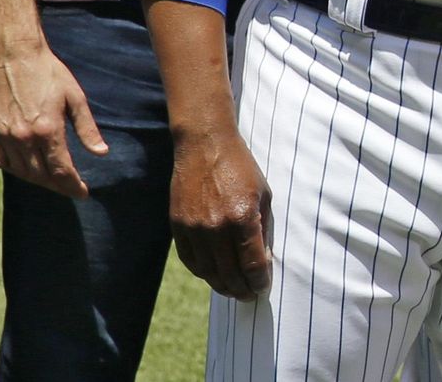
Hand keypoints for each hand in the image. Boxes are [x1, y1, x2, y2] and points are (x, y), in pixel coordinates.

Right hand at [0, 45, 108, 196]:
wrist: (15, 56)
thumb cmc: (50, 74)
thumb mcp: (76, 98)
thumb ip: (87, 128)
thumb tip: (102, 153)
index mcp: (47, 129)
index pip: (61, 170)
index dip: (73, 185)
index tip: (83, 193)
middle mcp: (23, 137)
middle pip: (41, 175)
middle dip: (59, 186)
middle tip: (73, 188)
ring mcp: (5, 136)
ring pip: (21, 172)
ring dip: (39, 181)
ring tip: (55, 181)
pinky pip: (3, 161)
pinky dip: (17, 170)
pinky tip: (29, 169)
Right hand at [170, 128, 272, 299]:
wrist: (204, 146)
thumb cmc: (240, 168)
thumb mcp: (263, 194)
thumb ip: (263, 228)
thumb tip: (263, 259)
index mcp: (242, 218)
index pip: (252, 263)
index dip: (259, 281)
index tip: (263, 287)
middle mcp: (216, 227)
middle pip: (229, 273)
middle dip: (242, 289)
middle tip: (250, 295)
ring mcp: (194, 228)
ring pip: (208, 271)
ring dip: (222, 285)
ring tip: (234, 290)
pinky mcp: (178, 226)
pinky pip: (190, 260)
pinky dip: (203, 272)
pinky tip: (214, 276)